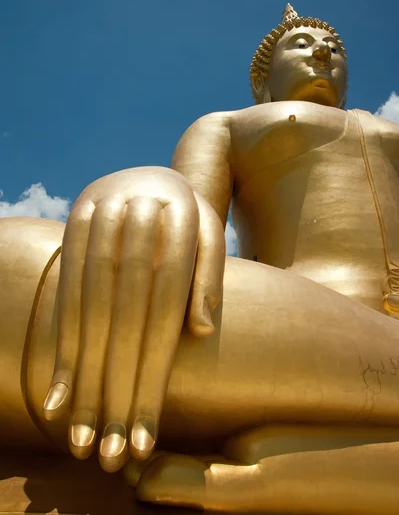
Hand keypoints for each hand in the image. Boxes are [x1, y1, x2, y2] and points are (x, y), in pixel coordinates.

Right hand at [42, 166, 224, 471]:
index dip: (154, 370)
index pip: (166, 307)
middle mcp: (138, 217)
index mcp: (181, 219)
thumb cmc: (191, 217)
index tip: (147, 431)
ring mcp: (100, 217)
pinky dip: (62, 340)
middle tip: (111, 450)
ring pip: (90, 306)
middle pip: (125, 314)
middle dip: (117, 384)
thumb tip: (199, 329)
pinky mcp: (73, 223)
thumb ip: (211, 275)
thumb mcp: (212, 233)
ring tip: (82, 433)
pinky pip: (66, 288)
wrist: (152, 174)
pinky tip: (60, 390)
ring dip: (84, 374)